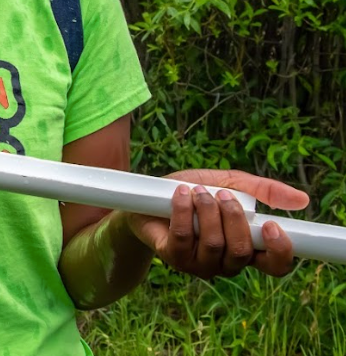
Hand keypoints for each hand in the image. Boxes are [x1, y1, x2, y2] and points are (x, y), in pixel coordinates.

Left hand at [126, 169, 309, 279]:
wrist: (146, 199)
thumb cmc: (193, 194)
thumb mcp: (229, 184)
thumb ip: (263, 191)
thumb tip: (303, 200)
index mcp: (246, 248)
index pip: (274, 264)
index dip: (279, 251)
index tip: (272, 226)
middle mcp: (225, 262)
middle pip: (242, 252)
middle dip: (234, 218)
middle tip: (223, 196)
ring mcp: (199, 264)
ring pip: (214, 245)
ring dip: (208, 211)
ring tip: (198, 192)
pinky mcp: (173, 257)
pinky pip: (183, 237)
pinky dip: (184, 211)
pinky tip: (181, 194)